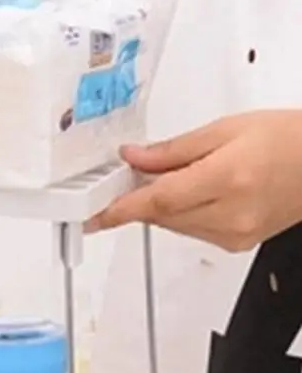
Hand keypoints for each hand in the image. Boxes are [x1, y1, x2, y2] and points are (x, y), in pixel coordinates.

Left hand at [85, 110, 301, 251]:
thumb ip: (173, 150)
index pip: (158, 200)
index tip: (91, 215)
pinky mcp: (235, 243)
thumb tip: (133, 158)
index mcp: (228, 178)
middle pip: (161, 214)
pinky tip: (194, 193)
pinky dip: (181, 214)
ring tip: (176, 177)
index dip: (119, 208)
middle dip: (139, 197)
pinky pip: (190, 231)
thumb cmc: (289, 139)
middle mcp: (231, 213)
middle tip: (126, 178)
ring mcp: (234, 233)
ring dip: (161, 205)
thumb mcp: (226, 129)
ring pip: (173, 225)